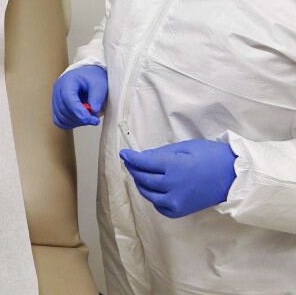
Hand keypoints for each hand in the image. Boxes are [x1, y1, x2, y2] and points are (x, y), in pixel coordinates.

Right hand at [52, 65, 106, 128]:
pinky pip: (59, 120)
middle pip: (64, 109)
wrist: (87, 76)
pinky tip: (81, 120)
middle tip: (95, 120)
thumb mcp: (99, 84)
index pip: (68, 98)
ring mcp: (55, 99)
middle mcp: (58, 90)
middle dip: (80, 118)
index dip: (78, 111)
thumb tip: (93, 111)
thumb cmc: (93, 78)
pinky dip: (70, 123)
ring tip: (89, 118)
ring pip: (61, 117)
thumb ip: (97, 97)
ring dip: (76, 122)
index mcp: (67, 81)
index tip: (92, 119)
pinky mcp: (57, 107)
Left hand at [120, 139, 235, 217]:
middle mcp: (171, 186)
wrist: (234, 177)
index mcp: (172, 167)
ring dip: (141, 183)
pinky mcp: (180, 211)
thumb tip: (142, 157)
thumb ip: (161, 153)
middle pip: (142, 178)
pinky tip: (156, 189)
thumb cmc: (211, 156)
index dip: (131, 158)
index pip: (143, 163)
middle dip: (134, 169)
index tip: (124, 154)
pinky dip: (153, 197)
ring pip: (147, 193)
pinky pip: (158, 206)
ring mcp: (175, 201)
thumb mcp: (185, 148)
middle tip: (132, 162)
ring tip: (142, 175)